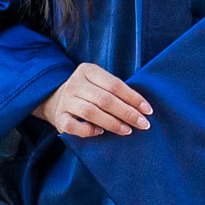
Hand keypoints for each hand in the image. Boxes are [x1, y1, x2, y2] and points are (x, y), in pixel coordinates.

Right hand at [32, 63, 152, 137]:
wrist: (56, 99)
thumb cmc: (88, 93)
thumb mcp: (99, 83)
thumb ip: (115, 91)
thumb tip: (142, 109)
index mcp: (88, 70)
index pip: (114, 84)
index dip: (133, 98)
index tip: (148, 110)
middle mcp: (75, 83)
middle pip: (105, 99)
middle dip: (127, 113)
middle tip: (143, 124)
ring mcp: (66, 100)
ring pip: (90, 112)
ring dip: (112, 123)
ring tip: (127, 130)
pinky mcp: (59, 117)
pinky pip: (74, 126)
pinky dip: (88, 131)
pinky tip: (100, 133)